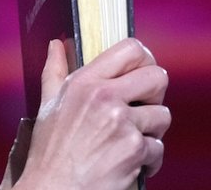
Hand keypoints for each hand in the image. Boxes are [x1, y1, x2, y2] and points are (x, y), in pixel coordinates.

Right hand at [15, 38, 170, 188]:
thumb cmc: (49, 151)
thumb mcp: (47, 106)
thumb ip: (54, 71)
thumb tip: (56, 45)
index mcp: (84, 82)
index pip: (130, 49)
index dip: (144, 60)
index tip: (141, 74)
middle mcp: (104, 97)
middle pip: (157, 77)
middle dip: (156, 95)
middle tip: (142, 108)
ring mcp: (122, 123)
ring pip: (163, 116)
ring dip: (151, 132)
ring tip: (129, 142)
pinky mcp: (135, 150)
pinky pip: (158, 148)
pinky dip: (148, 161)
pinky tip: (128, 165)